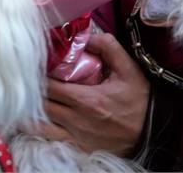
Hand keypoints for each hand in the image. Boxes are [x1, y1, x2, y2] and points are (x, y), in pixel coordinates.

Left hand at [30, 33, 148, 156]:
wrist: (152, 131)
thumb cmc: (140, 100)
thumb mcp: (128, 69)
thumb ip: (108, 47)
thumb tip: (86, 36)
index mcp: (87, 100)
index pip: (50, 86)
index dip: (39, 74)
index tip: (37, 63)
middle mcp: (77, 120)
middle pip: (42, 104)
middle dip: (34, 89)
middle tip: (31, 76)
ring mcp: (76, 135)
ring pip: (41, 124)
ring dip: (33, 109)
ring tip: (30, 95)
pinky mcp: (78, 145)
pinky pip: (50, 137)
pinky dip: (40, 126)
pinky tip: (36, 116)